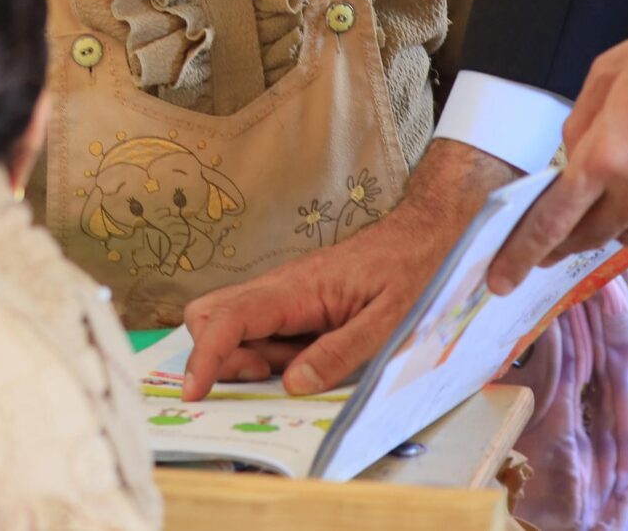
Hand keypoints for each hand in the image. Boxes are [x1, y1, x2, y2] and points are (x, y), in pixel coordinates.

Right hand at [179, 140, 515, 398]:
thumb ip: (341, 353)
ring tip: (303, 369)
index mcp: (296, 289)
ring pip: (232, 326)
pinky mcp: (297, 302)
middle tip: (268, 380)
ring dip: (248, 359)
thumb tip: (293, 386)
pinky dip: (270, 354)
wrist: (431, 231)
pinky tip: (311, 360)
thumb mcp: (389, 321)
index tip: (196, 395)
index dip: (203, 358)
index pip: (225, 320)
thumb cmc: (414, 270)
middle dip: (219, 357)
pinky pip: (263, 330)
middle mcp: (280, 287)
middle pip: (210, 317)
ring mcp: (285, 294)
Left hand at [485, 2, 627, 294]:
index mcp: (604, 156)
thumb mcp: (607, 75)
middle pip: (588, 237)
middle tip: (547, 247)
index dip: (522, 255)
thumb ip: (580, 125)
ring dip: (610, 226)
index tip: (500, 280)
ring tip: (608, 200)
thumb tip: (570, 158)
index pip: (552, 222)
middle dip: (562, 245)